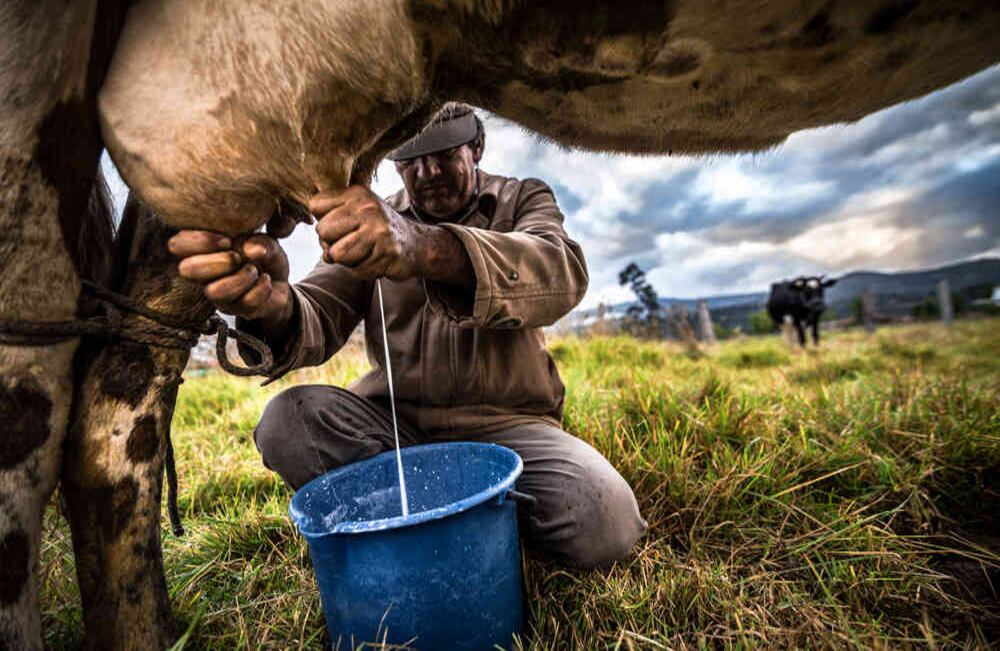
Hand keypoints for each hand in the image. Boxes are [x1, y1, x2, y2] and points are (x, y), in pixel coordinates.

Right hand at [167, 230, 292, 323]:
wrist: (279, 283)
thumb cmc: (263, 256)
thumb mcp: (265, 241)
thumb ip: (259, 241)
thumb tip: (252, 249)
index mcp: (203, 249)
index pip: (178, 245)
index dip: (201, 241)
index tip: (228, 240)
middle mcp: (204, 274)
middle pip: (186, 270)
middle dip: (217, 261)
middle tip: (238, 257)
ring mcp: (218, 294)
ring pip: (214, 292)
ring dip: (241, 278)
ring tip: (255, 271)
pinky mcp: (237, 309)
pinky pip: (245, 303)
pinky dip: (261, 288)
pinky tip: (266, 280)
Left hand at [310, 186, 418, 280]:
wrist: (415, 245)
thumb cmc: (377, 229)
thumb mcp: (356, 210)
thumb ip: (330, 213)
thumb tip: (317, 237)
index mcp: (357, 193)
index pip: (315, 206)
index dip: (323, 220)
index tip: (341, 225)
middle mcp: (368, 208)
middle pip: (323, 231)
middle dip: (332, 243)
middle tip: (351, 242)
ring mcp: (379, 230)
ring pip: (336, 254)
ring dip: (346, 260)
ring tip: (363, 252)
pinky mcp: (386, 253)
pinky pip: (356, 271)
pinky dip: (362, 270)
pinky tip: (375, 260)